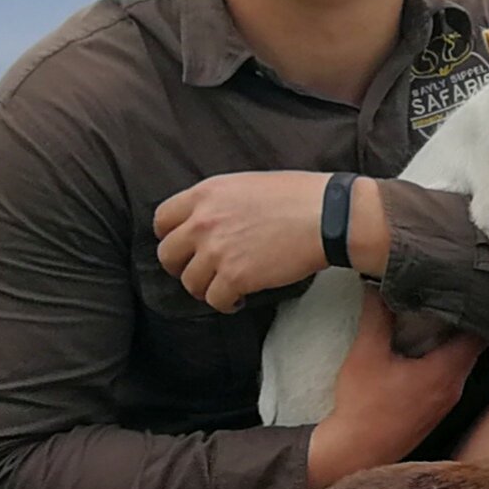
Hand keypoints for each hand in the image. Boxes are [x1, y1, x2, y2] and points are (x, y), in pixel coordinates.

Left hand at [152, 171, 389, 307]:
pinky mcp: (235, 277)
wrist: (326, 216)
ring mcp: (216, 251)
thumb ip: (221, 201)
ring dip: (206, 288)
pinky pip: (215, 300)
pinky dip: (226, 304)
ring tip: (225, 288)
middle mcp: (202, 222)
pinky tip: (239, 300)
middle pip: (168, 255)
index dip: (172, 237)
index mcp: (204, 194)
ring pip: (190, 282)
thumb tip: (216, 218)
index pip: (163, 220)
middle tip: (201, 272)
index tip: (186, 246)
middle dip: (182, 267)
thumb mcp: (248, 184)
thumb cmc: (299, 196)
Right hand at [306, 287, 486, 488]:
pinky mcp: (435, 410)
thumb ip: (377, 316)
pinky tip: (423, 345)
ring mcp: (447, 401)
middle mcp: (455, 387)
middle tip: (449, 293)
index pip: (478, 332)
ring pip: (459, 361)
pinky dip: (441, 358)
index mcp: (447, 371)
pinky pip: (448, 375)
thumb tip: (377, 283)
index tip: (466, 286)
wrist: (354, 452)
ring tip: (435, 312)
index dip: (475, 308)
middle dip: (461, 319)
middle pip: (471, 345)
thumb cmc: (362, 405)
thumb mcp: (366, 353)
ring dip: (450, 339)